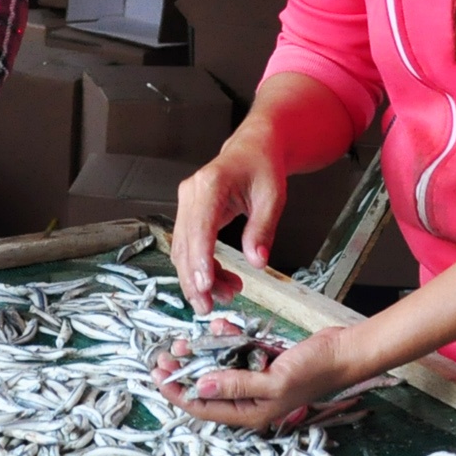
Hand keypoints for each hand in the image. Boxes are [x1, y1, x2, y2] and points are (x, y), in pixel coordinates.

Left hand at [154, 325, 355, 430]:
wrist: (344, 351)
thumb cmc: (315, 370)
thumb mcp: (273, 380)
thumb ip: (236, 384)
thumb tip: (200, 385)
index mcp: (252, 413)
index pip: (204, 407)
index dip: (178, 392)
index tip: (158, 374)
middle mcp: (251, 401)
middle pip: (207, 389)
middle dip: (185, 371)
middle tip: (164, 353)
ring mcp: (257, 381)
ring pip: (219, 369)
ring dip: (202, 353)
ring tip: (184, 340)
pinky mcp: (264, 362)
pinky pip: (236, 353)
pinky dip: (226, 341)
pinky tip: (220, 328)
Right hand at [172, 132, 287, 313]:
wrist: (253, 148)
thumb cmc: (262, 167)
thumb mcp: (272, 197)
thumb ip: (262, 230)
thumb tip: (256, 262)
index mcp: (211, 184)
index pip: (200, 227)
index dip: (200, 259)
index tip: (204, 285)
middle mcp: (191, 193)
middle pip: (185, 244)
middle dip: (194, 279)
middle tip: (208, 307)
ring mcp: (186, 203)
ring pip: (183, 250)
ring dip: (197, 277)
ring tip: (224, 295)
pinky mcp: (189, 214)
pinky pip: (188, 246)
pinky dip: (200, 267)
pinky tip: (218, 280)